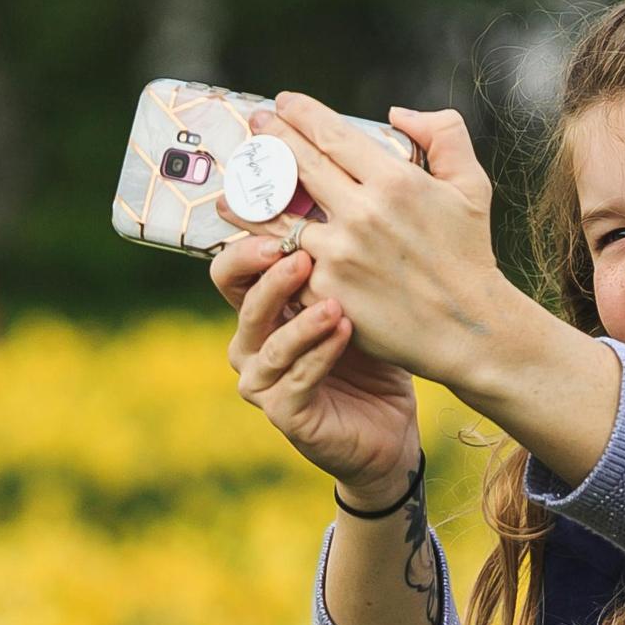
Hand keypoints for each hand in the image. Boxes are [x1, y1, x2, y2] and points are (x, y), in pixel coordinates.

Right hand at [219, 237, 419, 498]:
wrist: (391, 427)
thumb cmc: (371, 356)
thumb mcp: (356, 301)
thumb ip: (340, 261)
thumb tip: (342, 196)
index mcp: (261, 311)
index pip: (234, 268)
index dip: (249, 241)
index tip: (280, 216)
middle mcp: (251, 344)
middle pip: (241, 298)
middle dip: (269, 274)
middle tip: (300, 254)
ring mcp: (263, 382)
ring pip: (269, 342)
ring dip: (302, 319)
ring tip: (334, 302)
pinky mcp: (285, 413)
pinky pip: (297, 379)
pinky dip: (322, 354)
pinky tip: (345, 332)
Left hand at [254, 96, 544, 389]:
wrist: (467, 328)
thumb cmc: (469, 254)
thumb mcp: (472, 185)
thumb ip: (444, 134)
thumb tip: (397, 113)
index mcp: (395, 181)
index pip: (332, 134)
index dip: (301, 114)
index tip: (284, 103)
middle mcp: (362, 213)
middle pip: (299, 164)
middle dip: (271, 137)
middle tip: (255, 123)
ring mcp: (339, 255)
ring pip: (279, 215)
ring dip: (251, 193)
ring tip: (235, 180)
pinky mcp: (325, 292)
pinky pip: (286, 263)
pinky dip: (264, 247)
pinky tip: (248, 236)